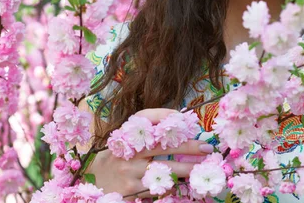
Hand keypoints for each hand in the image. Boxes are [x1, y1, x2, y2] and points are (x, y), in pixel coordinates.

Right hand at [85, 108, 212, 200]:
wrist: (96, 178)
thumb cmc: (121, 154)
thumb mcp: (129, 138)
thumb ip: (150, 130)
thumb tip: (181, 122)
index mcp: (127, 133)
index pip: (146, 116)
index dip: (165, 114)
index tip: (183, 117)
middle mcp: (129, 150)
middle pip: (164, 145)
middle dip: (189, 146)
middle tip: (207, 148)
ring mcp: (130, 171)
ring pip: (165, 169)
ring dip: (187, 168)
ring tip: (202, 167)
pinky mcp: (132, 189)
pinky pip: (158, 186)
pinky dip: (172, 183)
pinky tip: (183, 182)